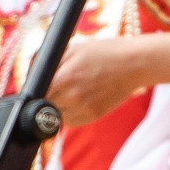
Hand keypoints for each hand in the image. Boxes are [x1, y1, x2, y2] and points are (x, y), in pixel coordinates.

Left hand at [48, 34, 169, 129]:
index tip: (39, 85)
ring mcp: (83, 109)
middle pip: (46, 105)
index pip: (37, 93)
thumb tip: (33, 73)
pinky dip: (71, 113)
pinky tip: (81, 99)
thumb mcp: (75, 48)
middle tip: (60, 84)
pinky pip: (71, 121)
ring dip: (59, 106)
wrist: (136, 63)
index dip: (36, 89)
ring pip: (57, 115)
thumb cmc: (106, 52)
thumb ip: (51, 61)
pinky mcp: (93, 116)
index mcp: (64, 77)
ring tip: (73, 90)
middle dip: (49, 96)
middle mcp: (71, 96)